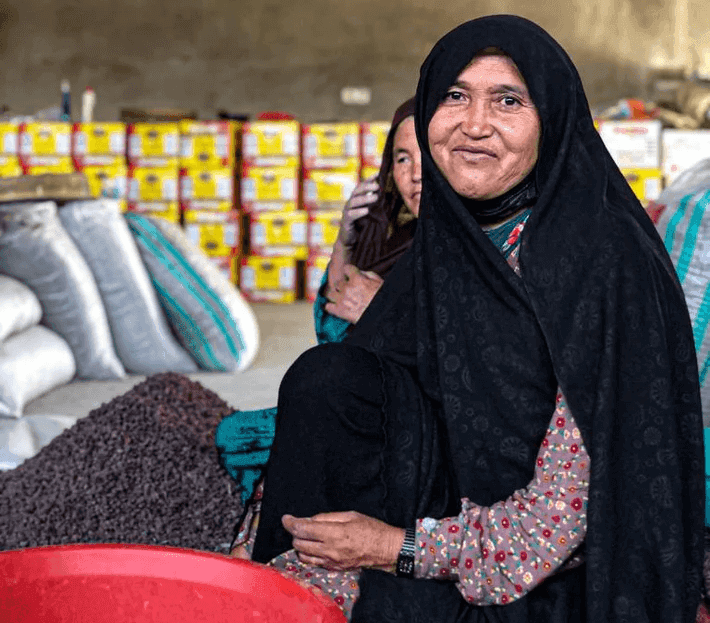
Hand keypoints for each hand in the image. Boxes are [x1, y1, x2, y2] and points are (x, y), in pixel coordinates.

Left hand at [282, 511, 404, 570]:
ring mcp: (332, 561)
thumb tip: (310, 519)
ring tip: (305, 536)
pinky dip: (309, 554)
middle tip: (298, 525)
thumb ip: (327, 517)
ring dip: (300, 545)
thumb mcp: (350, 515)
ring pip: (303, 556)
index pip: (303, 529)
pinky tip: (314, 546)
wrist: (385, 549)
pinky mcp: (334, 568)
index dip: (291, 523)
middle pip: (299, 543)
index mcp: (335, 533)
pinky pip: (314, 563)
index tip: (286, 518)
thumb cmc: (371, 529)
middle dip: (295, 533)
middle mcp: (331, 550)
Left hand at [325, 265, 383, 322]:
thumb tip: (360, 272)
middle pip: (338, 282)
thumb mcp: (378, 281)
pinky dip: (330, 307)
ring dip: (335, 295)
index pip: (346, 268)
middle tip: (349, 291)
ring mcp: (342, 300)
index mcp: (357, 278)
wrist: (382, 314)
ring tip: (341, 299)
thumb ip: (367, 274)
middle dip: (343, 286)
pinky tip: (335, 307)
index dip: (349, 273)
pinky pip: (328, 307)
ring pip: (330, 294)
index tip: (351, 276)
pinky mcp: (340, 311)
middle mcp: (347, 287)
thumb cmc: (382, 298)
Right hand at [337, 178, 379, 247]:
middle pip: (357, 191)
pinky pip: (352, 215)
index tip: (377, 174)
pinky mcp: (346, 221)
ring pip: (354, 201)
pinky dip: (359, 212)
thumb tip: (388, 197)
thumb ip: (376, 206)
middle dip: (367, 187)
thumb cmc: (362, 227)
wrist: (351, 242)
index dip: (369, 180)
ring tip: (375, 197)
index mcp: (356, 200)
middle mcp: (350, 203)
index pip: (362, 187)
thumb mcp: (370, 215)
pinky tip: (366, 211)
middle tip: (378, 186)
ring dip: (365, 198)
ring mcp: (347, 212)